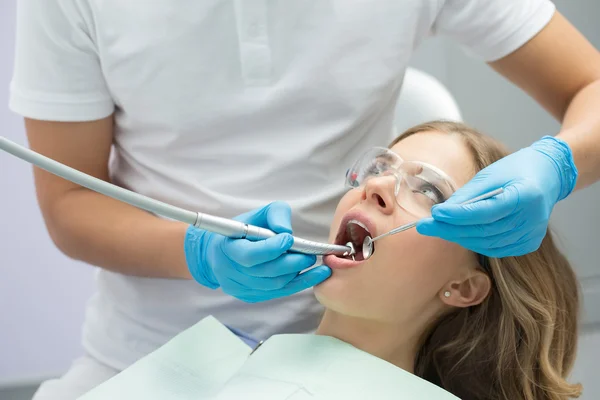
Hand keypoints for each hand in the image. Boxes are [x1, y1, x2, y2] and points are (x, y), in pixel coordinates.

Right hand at [184, 201, 331, 301]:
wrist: (221, 253)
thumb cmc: (244, 229)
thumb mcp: (257, 214)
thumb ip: (275, 214)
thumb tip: (287, 231)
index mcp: (226, 248)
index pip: (249, 255)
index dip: (271, 248)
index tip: (290, 239)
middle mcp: (229, 271)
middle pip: (265, 272)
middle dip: (291, 263)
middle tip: (310, 255)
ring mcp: (239, 287)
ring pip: (273, 285)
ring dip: (296, 274)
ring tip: (312, 262)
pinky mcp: (249, 296)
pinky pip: (276, 293)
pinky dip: (297, 284)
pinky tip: (313, 276)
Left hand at [416, 136, 577, 256]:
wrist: (547, 176)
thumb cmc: (514, 170)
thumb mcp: (489, 175)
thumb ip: (467, 196)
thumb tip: (441, 213)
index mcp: (525, 195)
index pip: (485, 211)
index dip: (458, 215)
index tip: (435, 214)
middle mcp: (531, 218)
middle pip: (483, 231)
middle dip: (450, 229)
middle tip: (425, 226)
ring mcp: (531, 234)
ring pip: (486, 243)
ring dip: (459, 237)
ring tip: (438, 228)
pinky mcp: (529, 243)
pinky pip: (495, 249)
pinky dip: (475, 242)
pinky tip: (460, 234)